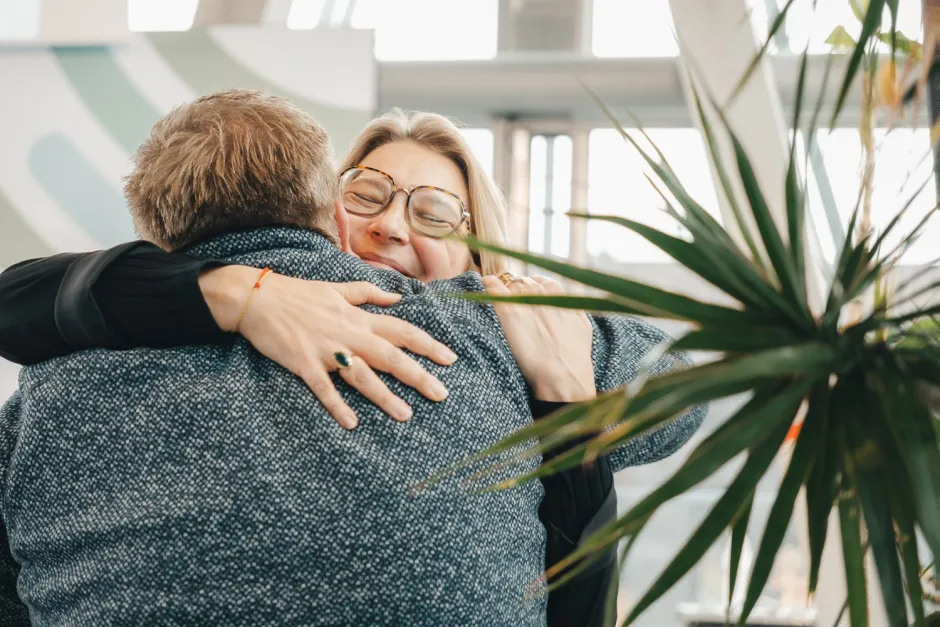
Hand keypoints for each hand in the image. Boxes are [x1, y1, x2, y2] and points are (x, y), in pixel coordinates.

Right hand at [200, 266, 456, 429]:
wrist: (256, 298)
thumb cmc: (298, 293)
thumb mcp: (337, 288)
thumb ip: (369, 294)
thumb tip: (398, 298)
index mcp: (358, 317)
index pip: (401, 330)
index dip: (427, 344)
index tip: (450, 358)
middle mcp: (348, 333)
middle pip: (390, 356)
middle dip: (418, 375)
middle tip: (442, 394)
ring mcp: (326, 350)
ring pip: (362, 375)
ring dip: (385, 396)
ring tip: (406, 415)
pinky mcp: (303, 363)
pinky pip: (323, 387)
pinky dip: (337, 405)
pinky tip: (352, 423)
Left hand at [482, 275, 595, 402]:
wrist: (562, 373)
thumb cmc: (575, 355)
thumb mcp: (583, 325)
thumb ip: (574, 309)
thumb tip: (566, 302)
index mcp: (557, 292)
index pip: (539, 281)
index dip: (531, 290)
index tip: (526, 299)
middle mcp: (539, 291)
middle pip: (521, 282)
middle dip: (516, 291)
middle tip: (512, 307)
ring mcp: (522, 299)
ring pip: (507, 284)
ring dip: (502, 291)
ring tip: (498, 303)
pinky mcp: (507, 312)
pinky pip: (492, 287)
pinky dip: (487, 285)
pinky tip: (484, 287)